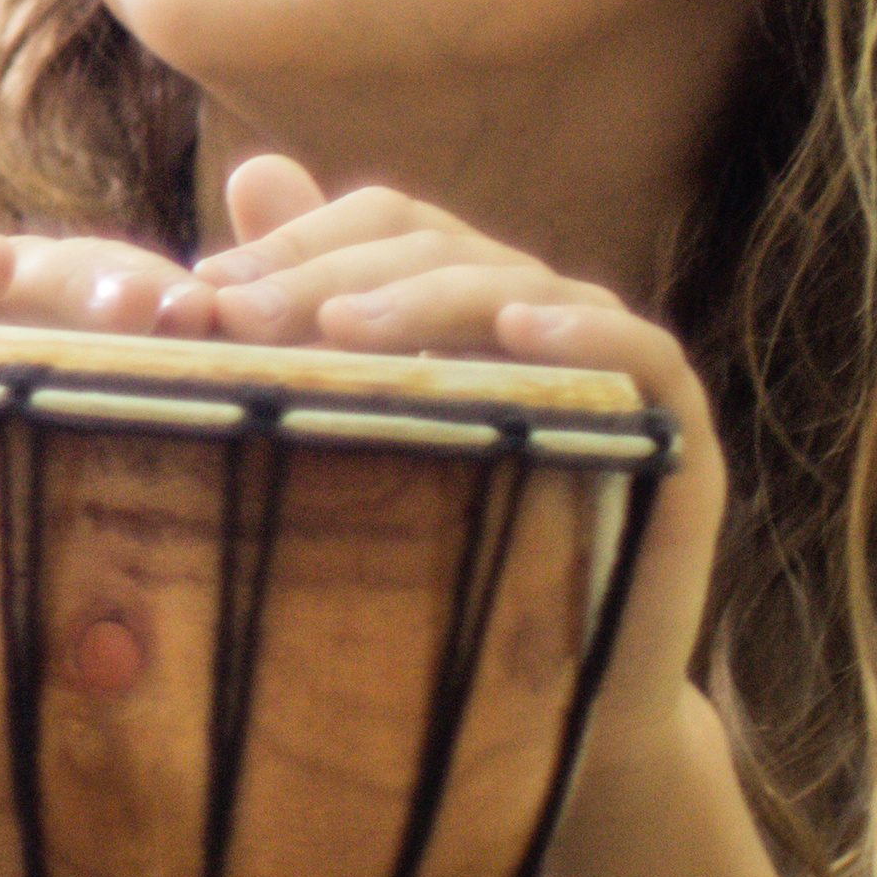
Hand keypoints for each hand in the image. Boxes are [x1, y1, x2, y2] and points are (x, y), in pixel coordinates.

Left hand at [169, 152, 732, 716]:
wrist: (525, 703)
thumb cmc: (417, 570)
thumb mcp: (337, 446)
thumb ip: (294, 327)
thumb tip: (251, 172)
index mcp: (454, 309)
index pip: (385, 224)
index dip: (297, 239)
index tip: (204, 289)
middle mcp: (535, 319)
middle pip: (440, 249)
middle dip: (330, 272)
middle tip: (240, 314)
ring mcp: (609, 370)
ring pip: (526, 289)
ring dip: (426, 298)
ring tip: (341, 325)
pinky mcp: (672, 432)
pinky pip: (645, 354)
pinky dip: (587, 330)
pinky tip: (518, 330)